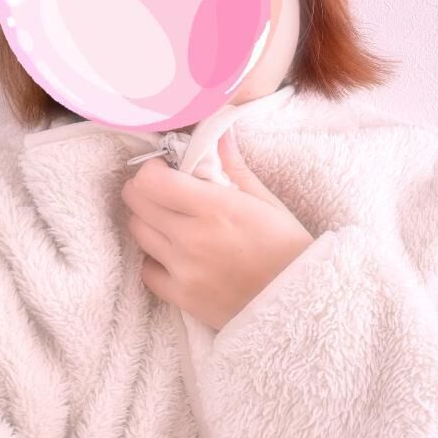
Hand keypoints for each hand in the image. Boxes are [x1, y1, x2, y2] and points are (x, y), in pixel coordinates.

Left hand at [120, 126, 314, 329]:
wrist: (301, 303)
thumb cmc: (288, 249)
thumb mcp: (267, 202)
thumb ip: (234, 167)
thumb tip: (219, 133)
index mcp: (215, 208)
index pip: (150, 180)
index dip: (152, 169)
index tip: (166, 170)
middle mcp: (192, 237)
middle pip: (136, 203)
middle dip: (146, 190)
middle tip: (166, 192)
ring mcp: (183, 270)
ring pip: (138, 233)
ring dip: (149, 222)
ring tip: (173, 222)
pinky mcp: (182, 297)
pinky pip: (147, 271)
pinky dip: (155, 260)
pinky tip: (175, 256)